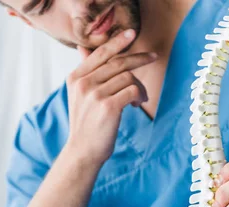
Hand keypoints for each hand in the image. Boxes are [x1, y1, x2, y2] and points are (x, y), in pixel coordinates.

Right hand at [65, 29, 156, 164]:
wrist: (82, 151)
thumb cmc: (85, 124)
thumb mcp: (78, 95)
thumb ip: (84, 71)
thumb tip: (82, 47)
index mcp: (75, 78)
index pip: (100, 53)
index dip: (117, 41)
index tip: (131, 33)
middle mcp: (83, 83)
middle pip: (118, 62)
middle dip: (139, 58)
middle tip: (153, 57)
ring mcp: (95, 94)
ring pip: (128, 77)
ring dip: (139, 87)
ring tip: (139, 99)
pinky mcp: (108, 106)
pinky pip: (133, 90)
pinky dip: (140, 96)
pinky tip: (137, 104)